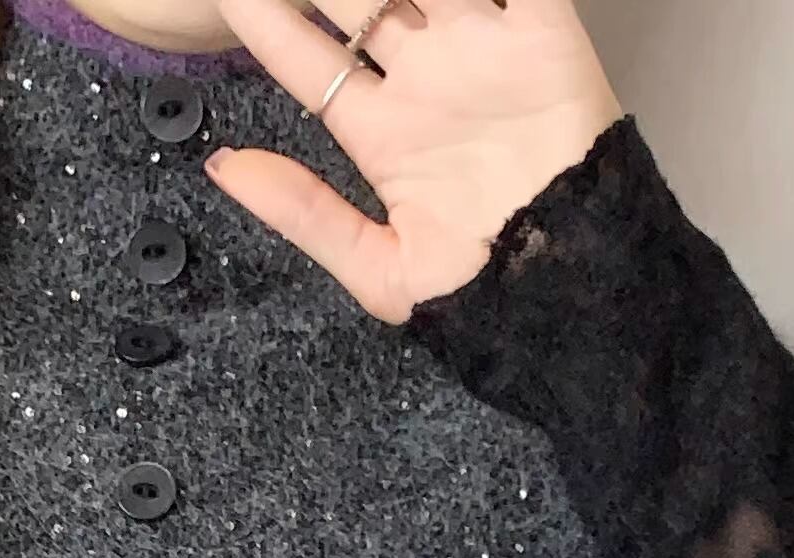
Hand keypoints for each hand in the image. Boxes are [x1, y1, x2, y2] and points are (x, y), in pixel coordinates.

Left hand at [206, 0, 622, 319]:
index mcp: (380, 131)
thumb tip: (222, 164)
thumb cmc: (482, 294)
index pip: (308, 60)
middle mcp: (423, 78)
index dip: (265, 22)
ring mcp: (479, 48)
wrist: (571, 290)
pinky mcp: (541, 33)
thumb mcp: (380, 269)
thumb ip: (302, 213)